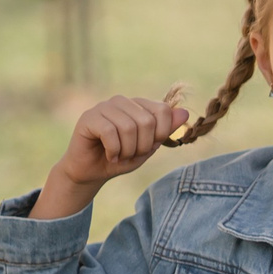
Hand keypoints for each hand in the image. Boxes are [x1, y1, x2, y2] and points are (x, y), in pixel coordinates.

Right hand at [37, 95, 188, 219]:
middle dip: (143, 146)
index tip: (148, 148)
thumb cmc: (121, 157)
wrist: (92, 172)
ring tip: (120, 156)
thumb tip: (184, 112)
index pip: (163, 110)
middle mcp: (121, 101)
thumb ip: (165, 130)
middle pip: (147, 121)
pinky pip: (109, 132)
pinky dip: (114, 150)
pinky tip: (110, 156)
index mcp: (138, 105)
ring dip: (127, 150)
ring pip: (128, 127)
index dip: (160, 134)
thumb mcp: (148, 147)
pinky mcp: (88, 117)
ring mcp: (103, 107)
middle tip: (131, 155)